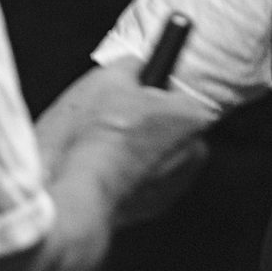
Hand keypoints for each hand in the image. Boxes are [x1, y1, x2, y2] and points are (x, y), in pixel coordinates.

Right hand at [36, 67, 213, 229]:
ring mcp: (176, 185)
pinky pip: (145, 183)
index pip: (182, 94)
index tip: (139, 91)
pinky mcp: (154, 207)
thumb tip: (133, 63)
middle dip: (148, 122)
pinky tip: (103, 168)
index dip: (156, 92)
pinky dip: (128, 176)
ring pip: (158, 157)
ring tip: (103, 145)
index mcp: (192, 116)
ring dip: (137, 151)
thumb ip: (130, 64)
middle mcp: (193, 153)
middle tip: (115, 117)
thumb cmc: (96, 138)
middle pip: (172, 126)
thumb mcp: (108, 79)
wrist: (77, 190)